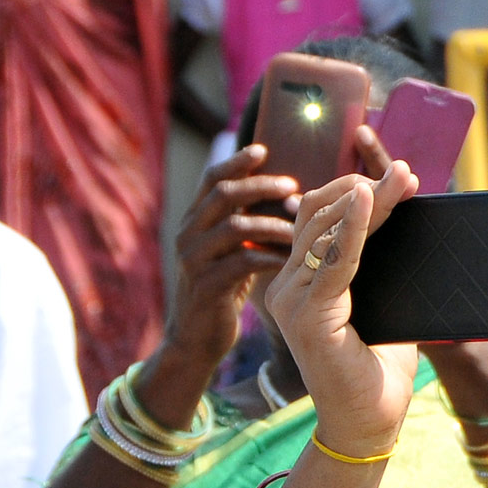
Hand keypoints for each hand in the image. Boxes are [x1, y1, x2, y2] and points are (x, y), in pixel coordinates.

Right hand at [163, 145, 298, 371]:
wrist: (197, 338)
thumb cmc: (223, 290)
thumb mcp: (230, 251)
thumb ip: (242, 224)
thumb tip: (278, 194)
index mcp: (194, 222)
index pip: (211, 179)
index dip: (237, 162)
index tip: (264, 148)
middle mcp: (188, 235)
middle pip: (222, 195)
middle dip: (260, 186)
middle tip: (292, 186)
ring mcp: (193, 261)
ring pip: (234, 228)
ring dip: (272, 224)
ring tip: (299, 228)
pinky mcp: (206, 287)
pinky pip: (242, 264)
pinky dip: (270, 258)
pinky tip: (292, 259)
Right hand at [265, 160, 419, 457]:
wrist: (369, 424)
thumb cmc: (378, 370)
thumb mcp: (383, 304)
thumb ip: (382, 267)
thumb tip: (406, 221)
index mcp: (303, 283)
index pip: (322, 222)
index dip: (358, 195)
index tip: (399, 177)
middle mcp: (288, 287)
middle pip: (321, 219)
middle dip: (365, 190)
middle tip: (405, 173)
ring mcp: (291, 301)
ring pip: (326, 232)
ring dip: (367, 202)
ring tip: (398, 179)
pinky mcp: (307, 317)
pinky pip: (333, 261)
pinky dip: (353, 228)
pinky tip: (366, 201)